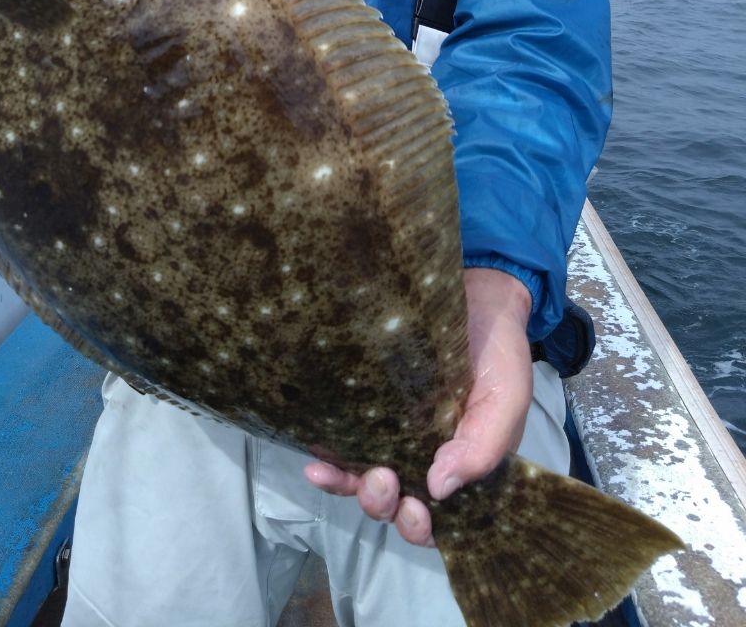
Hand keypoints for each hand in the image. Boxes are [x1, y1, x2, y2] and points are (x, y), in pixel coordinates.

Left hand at [303, 267, 533, 544]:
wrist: (480, 295)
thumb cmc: (500, 351)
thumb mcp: (507, 397)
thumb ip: (484, 445)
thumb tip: (440, 488)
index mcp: (463, 467)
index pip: (439, 518)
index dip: (421, 527)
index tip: (414, 510)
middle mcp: (424, 458)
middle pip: (395, 503)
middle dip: (382, 505)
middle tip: (381, 482)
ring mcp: (394, 433)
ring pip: (364, 479)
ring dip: (349, 487)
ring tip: (334, 473)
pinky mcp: (370, 406)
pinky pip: (346, 443)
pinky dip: (330, 459)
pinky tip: (315, 459)